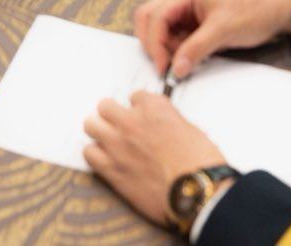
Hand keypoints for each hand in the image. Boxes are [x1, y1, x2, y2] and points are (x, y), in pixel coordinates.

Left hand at [84, 93, 225, 227]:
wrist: (196, 192)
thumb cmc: (201, 164)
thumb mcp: (190, 131)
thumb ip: (169, 123)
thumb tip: (163, 128)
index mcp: (154, 108)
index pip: (135, 96)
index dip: (139, 108)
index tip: (142, 117)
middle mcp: (131, 121)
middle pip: (105, 106)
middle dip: (112, 115)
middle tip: (120, 126)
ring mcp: (117, 144)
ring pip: (91, 125)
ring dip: (99, 132)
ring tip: (108, 141)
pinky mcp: (111, 168)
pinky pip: (89, 153)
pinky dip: (95, 155)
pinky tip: (105, 160)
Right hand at [134, 0, 290, 78]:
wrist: (278, 10)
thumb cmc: (254, 9)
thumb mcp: (223, 30)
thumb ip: (196, 49)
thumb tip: (176, 68)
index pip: (156, 15)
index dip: (155, 42)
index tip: (163, 66)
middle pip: (150, 18)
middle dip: (154, 43)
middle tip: (165, 65)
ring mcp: (189, 10)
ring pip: (162, 29)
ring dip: (167, 48)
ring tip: (184, 62)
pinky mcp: (196, 22)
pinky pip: (177, 36)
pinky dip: (179, 49)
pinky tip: (191, 58)